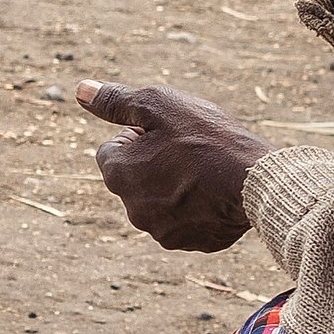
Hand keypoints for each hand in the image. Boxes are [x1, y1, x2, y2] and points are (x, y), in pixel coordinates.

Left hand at [78, 80, 274, 252]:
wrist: (252, 180)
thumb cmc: (205, 137)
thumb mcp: (158, 104)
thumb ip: (116, 100)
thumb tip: (81, 90)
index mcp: (117, 173)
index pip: (113, 149)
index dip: (139, 136)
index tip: (167, 132)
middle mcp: (132, 208)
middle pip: (135, 178)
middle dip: (154, 164)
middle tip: (188, 150)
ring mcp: (161, 230)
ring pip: (161, 202)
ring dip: (174, 187)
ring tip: (205, 171)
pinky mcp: (190, 243)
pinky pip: (187, 222)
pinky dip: (197, 209)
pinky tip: (216, 194)